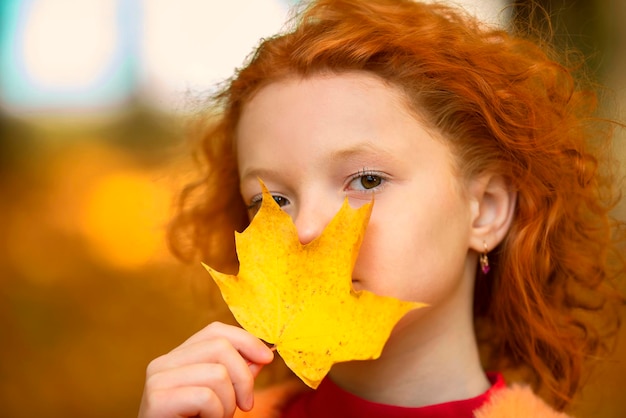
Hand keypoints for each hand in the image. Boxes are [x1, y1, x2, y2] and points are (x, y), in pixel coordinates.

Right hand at [138, 322, 273, 417]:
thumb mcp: (222, 395)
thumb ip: (237, 373)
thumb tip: (261, 355)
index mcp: (177, 358)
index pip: (215, 331)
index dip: (246, 340)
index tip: (267, 358)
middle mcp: (162, 363)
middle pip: (220, 347)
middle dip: (243, 378)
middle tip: (245, 405)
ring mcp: (157, 380)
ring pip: (217, 373)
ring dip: (228, 403)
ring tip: (217, 417)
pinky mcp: (158, 400)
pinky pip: (206, 398)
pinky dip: (215, 415)